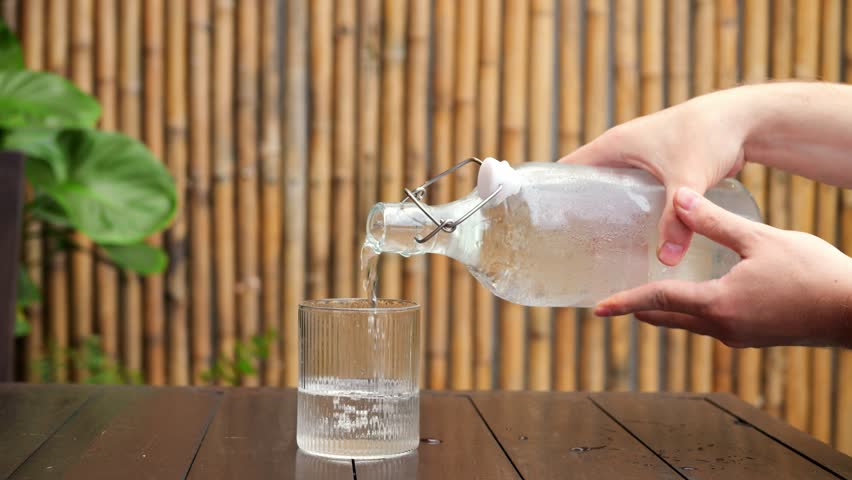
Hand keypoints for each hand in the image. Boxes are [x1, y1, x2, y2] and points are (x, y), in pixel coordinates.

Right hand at [558, 95, 748, 265]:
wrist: (744, 120)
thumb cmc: (709, 135)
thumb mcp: (686, 179)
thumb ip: (676, 220)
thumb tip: (665, 260)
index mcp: (612, 147)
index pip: (565, 170)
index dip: (549, 194)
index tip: (541, 225)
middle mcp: (620, 153)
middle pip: (584, 187)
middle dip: (575, 215)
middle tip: (570, 250)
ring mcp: (638, 163)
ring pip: (610, 195)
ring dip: (603, 217)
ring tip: (597, 251)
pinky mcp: (658, 173)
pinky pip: (632, 199)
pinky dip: (628, 217)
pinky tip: (632, 242)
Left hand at [592, 187, 851, 347]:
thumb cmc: (813, 273)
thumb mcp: (759, 239)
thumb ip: (714, 221)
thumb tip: (678, 198)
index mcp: (717, 305)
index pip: (657, 302)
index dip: (624, 302)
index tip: (597, 308)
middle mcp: (722, 328)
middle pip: (667, 318)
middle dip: (638, 311)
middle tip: (612, 302)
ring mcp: (739, 337)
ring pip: (689, 324)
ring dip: (666, 312)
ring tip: (646, 297)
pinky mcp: (754, 337)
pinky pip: (711, 325)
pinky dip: (692, 313)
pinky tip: (696, 297)